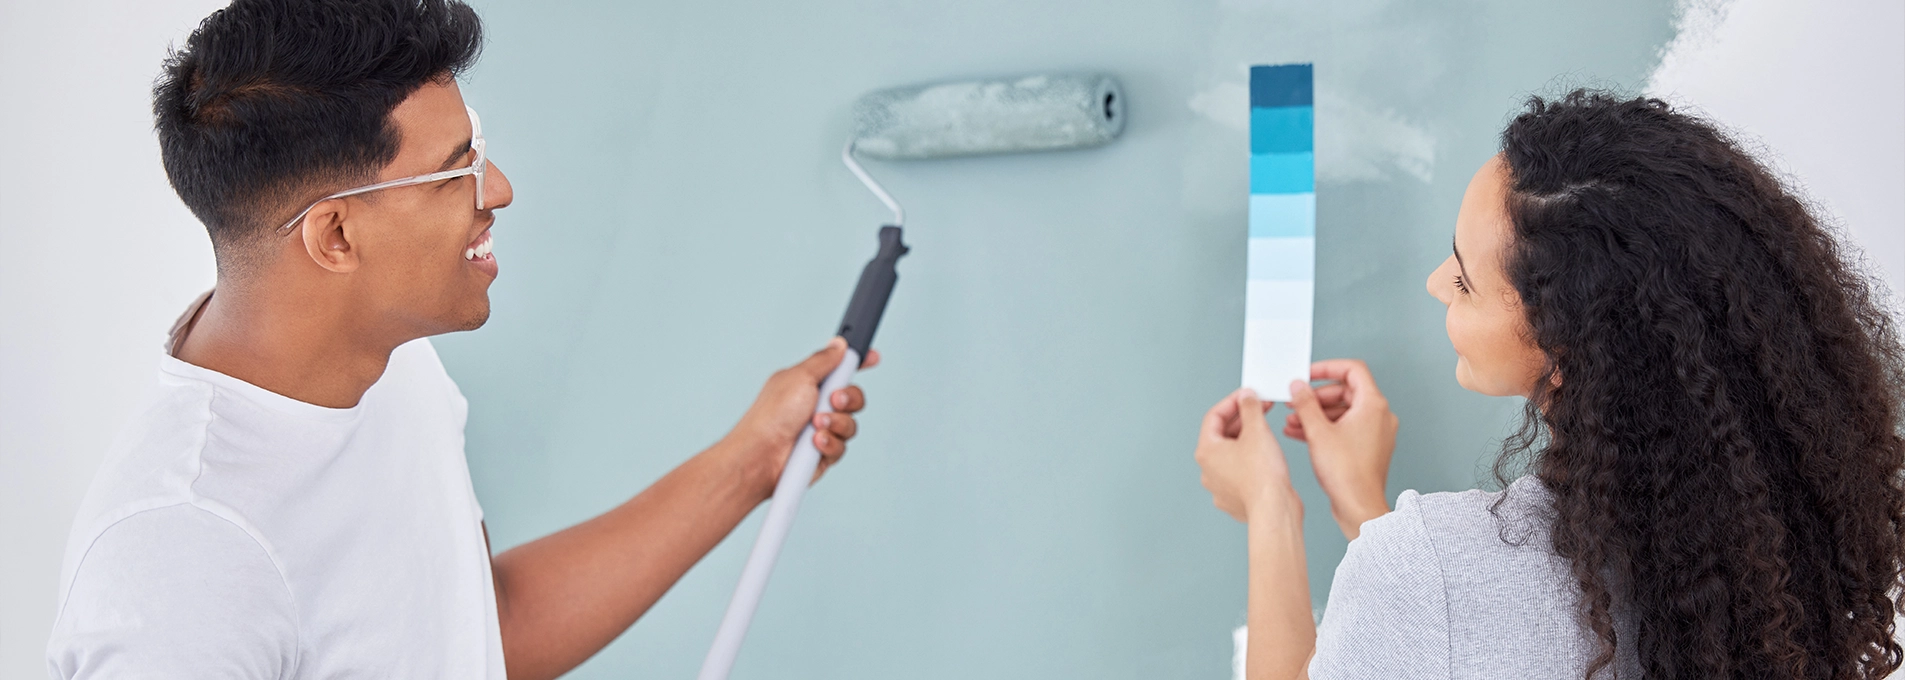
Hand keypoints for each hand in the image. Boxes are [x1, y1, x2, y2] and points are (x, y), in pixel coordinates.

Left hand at [720, 337, 878, 499]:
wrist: (762, 455)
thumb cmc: (772, 415)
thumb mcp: (800, 377)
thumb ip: (824, 360)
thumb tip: (839, 344)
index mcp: (809, 384)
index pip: (839, 369)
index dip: (858, 363)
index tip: (873, 357)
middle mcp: (816, 406)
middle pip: (853, 397)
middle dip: (849, 398)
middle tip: (834, 399)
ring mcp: (821, 430)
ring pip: (850, 424)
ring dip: (836, 423)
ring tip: (815, 425)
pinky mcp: (824, 453)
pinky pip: (842, 446)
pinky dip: (829, 443)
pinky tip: (814, 443)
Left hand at [1195, 388, 1301, 522]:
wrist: (1274, 510)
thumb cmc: (1262, 476)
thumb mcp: (1257, 431)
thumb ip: (1250, 408)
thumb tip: (1246, 397)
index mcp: (1206, 451)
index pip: (1214, 416)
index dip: (1233, 401)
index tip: (1248, 395)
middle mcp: (1208, 470)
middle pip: (1222, 435)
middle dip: (1243, 419)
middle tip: (1261, 408)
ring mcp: (1220, 487)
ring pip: (1232, 455)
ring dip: (1247, 439)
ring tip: (1266, 430)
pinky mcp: (1235, 499)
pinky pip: (1240, 473)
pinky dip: (1252, 460)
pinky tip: (1267, 456)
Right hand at [1284, 359, 1397, 538]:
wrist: (1359, 507)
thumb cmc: (1347, 474)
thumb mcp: (1318, 432)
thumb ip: (1305, 404)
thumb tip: (1298, 387)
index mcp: (1373, 405)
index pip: (1352, 370)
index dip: (1327, 368)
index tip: (1308, 374)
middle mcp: (1379, 416)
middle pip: (1345, 391)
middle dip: (1316, 396)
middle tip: (1295, 400)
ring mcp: (1375, 433)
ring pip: (1343, 411)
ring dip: (1316, 413)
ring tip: (1292, 420)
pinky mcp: (1367, 448)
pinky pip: (1344, 428)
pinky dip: (1324, 428)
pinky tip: (1300, 433)